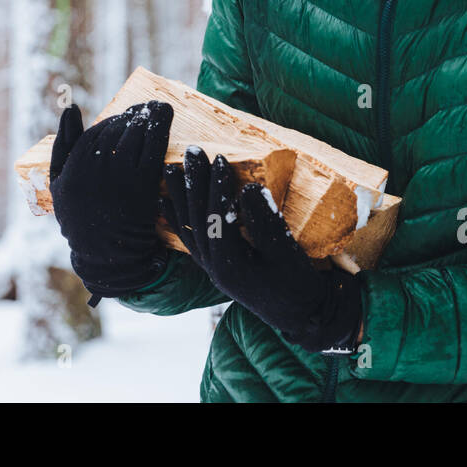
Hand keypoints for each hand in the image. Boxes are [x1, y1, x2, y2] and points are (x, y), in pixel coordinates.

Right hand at [49, 100, 173, 299]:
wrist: (108, 255)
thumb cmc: (82, 217)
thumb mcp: (59, 182)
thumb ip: (63, 143)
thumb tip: (71, 107)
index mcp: (74, 166)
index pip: (98, 131)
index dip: (115, 121)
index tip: (127, 118)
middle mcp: (94, 167)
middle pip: (119, 129)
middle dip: (134, 115)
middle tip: (146, 109)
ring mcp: (119, 174)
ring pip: (136, 132)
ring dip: (148, 115)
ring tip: (156, 110)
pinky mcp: (142, 182)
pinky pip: (152, 145)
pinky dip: (160, 127)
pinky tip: (165, 118)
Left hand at [160, 146, 362, 352]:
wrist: (302, 314)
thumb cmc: (299, 284)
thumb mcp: (288, 253)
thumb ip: (268, 222)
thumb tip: (249, 188)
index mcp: (232, 265)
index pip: (217, 218)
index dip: (217, 187)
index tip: (219, 159)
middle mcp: (215, 268)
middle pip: (197, 220)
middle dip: (193, 184)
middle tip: (191, 152)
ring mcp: (212, 269)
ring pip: (188, 229)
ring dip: (179, 198)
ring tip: (169, 169)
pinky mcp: (214, 268)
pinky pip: (188, 241)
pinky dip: (175, 221)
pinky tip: (163, 204)